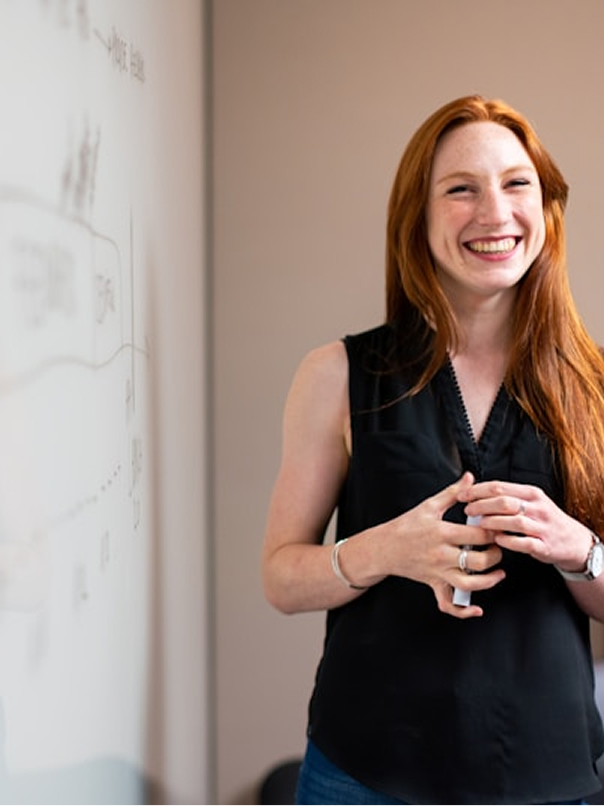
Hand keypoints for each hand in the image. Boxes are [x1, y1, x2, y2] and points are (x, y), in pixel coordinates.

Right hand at [385, 472, 504, 617]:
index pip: (478, 535)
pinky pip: (448, 604)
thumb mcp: (429, 505)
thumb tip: (470, 477)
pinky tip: (477, 608)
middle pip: (479, 561)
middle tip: (500, 547)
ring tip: (499, 572)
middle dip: (496, 555)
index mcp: (442, 532)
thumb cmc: (406, 525)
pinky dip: (463, 611)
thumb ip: (453, 492)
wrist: (384, 547)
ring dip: (489, 581)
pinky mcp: (434, 585)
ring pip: (470, 584)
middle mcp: (441, 555)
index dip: (494, 531)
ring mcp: (438, 573)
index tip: (500, 527)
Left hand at [458, 480, 592, 571]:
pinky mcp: (544, 545)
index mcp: (531, 493)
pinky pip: (524, 543)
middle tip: (467, 510)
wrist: (573, 541)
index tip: (462, 495)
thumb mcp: (531, 501)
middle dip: (482, 505)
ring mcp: (542, 527)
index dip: (478, 490)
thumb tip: (476, 491)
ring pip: (514, 521)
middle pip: (504, 502)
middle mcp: (537, 508)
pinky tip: (497, 540)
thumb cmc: (544, 520)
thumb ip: (507, 496)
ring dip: (493, 522)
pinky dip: (509, 541)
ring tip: (479, 525)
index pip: (500, 487)